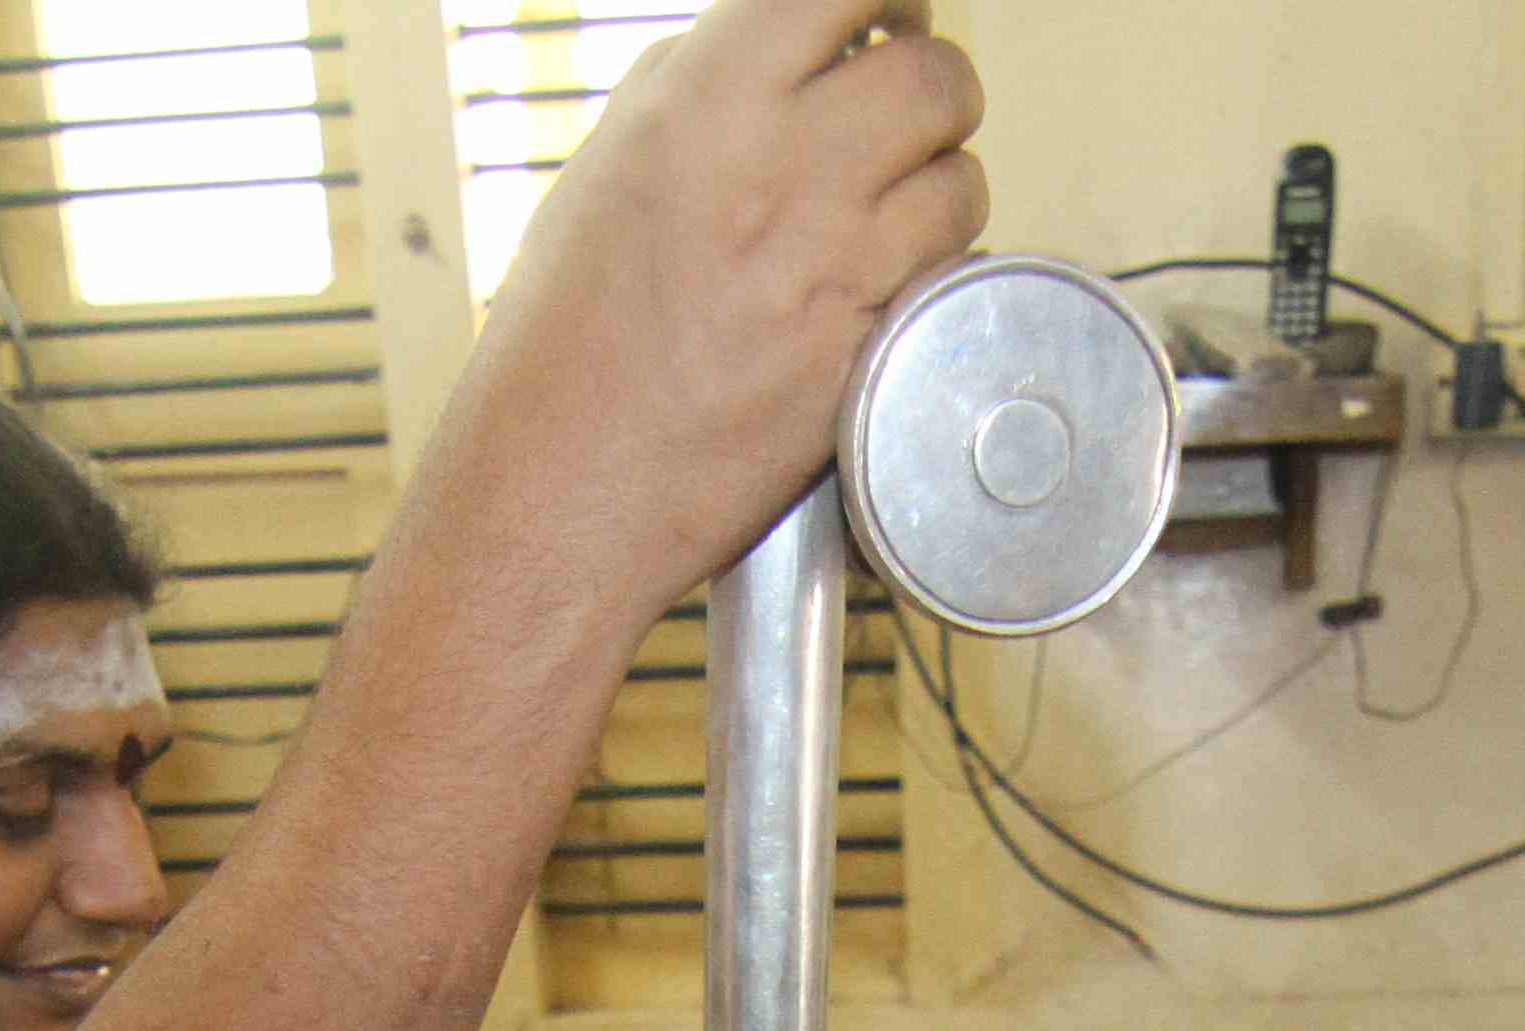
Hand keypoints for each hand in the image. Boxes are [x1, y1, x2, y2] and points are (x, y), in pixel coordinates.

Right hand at [442, 0, 988, 612]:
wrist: (562, 488)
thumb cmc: (563, 340)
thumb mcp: (611, 166)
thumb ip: (703, 88)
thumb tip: (785, 45)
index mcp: (706, 99)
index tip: (888, 13)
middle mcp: (784, 166)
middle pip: (937, 74)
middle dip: (931, 91)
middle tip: (902, 120)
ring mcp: (840, 262)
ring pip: (962, 178)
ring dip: (939, 188)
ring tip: (880, 220)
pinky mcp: (874, 348)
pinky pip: (951, 275)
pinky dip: (931, 274)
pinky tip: (871, 295)